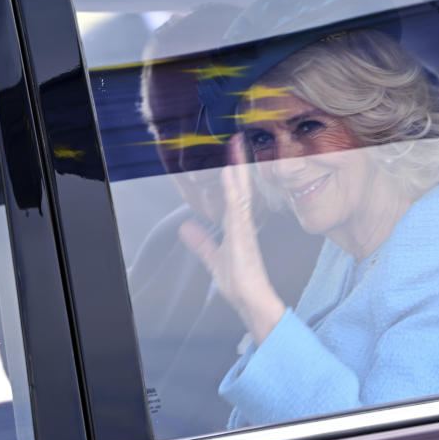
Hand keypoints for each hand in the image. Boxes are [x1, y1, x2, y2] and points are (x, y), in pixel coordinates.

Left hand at [179, 133, 284, 343]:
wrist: (251, 301)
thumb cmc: (239, 283)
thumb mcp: (212, 257)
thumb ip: (201, 241)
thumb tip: (187, 226)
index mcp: (236, 226)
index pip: (233, 193)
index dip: (231, 173)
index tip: (230, 151)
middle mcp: (241, 222)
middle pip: (239, 186)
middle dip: (237, 162)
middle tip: (236, 138)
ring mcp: (244, 226)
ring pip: (240, 190)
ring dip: (238, 167)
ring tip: (236, 144)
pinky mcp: (243, 234)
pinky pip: (239, 205)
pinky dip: (235, 188)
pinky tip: (233, 173)